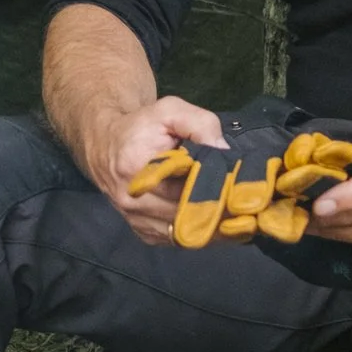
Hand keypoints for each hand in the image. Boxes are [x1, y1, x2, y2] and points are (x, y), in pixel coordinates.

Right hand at [78, 93, 226, 247]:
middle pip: (186, 214)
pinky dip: (198, 233)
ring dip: (211, 226)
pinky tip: (215, 221)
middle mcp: (131, 201)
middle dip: (218, 209)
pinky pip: (177, 240)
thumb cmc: (141, 127)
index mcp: (136, 169)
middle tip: (245, 202)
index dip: (215, 187)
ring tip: (235, 213)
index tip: (239, 185)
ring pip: (184, 233)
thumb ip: (200, 124)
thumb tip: (225, 152)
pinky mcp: (142, 232)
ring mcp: (136, 220)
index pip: (185, 187)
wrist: (106, 145)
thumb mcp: (170, 111)